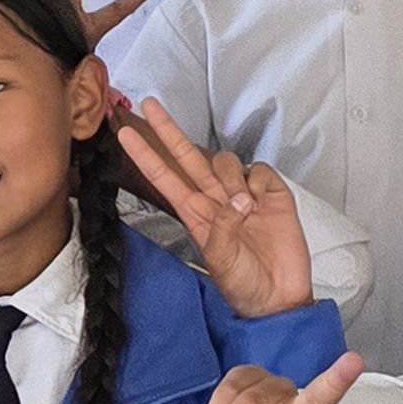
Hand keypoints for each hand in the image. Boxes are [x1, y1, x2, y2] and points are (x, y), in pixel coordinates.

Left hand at [113, 100, 316, 318]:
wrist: (278, 298)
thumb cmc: (244, 283)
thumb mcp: (222, 259)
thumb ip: (223, 227)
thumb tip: (237, 200)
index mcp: (195, 213)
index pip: (164, 177)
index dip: (145, 155)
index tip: (124, 134)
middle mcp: (215, 199)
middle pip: (188, 157)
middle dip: (168, 130)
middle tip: (150, 105)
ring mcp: (244, 195)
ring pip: (227, 162)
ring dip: (230, 178)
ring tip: (243, 206)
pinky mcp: (272, 195)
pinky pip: (260, 171)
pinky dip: (259, 182)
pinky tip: (261, 200)